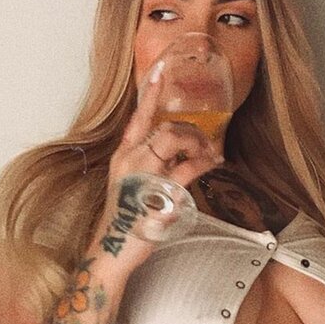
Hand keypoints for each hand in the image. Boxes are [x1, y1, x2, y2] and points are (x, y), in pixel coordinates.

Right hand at [91, 70, 223, 256]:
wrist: (112, 250)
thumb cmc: (124, 223)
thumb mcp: (132, 189)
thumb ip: (151, 170)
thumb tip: (180, 160)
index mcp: (122, 157)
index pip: (136, 118)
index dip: (149, 95)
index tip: (160, 72)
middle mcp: (130, 160)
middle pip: (165, 128)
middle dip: (191, 132)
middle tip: (205, 145)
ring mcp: (143, 174)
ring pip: (175, 140)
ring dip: (198, 145)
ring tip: (209, 156)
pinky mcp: (157, 190)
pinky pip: (187, 168)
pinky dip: (203, 162)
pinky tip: (213, 162)